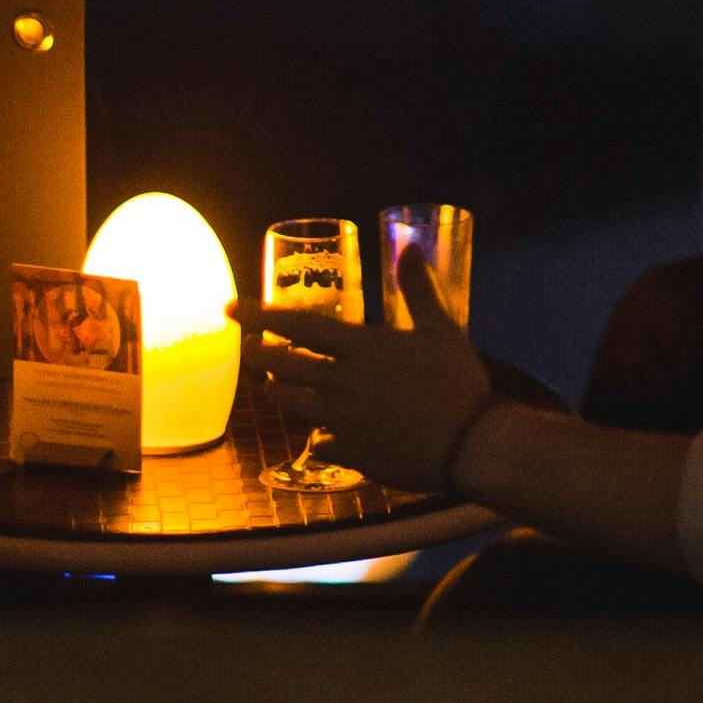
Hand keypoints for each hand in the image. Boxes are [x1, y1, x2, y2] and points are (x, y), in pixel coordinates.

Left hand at [238, 240, 494, 492]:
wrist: (470, 445)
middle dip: (257, 356)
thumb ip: (418, 289)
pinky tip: (323, 441)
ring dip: (278, 394)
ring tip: (271, 388)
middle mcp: (342, 383)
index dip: (261, 315)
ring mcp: (343, 421)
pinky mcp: (353, 454)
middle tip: (244, 348)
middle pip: (283, 367)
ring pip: (292, 407)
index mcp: (361, 349)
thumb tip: (409, 248)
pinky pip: (323, 446)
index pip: (299, 326)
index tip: (232, 308)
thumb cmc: (458, 382)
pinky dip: (321, 441)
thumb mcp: (441, 328)